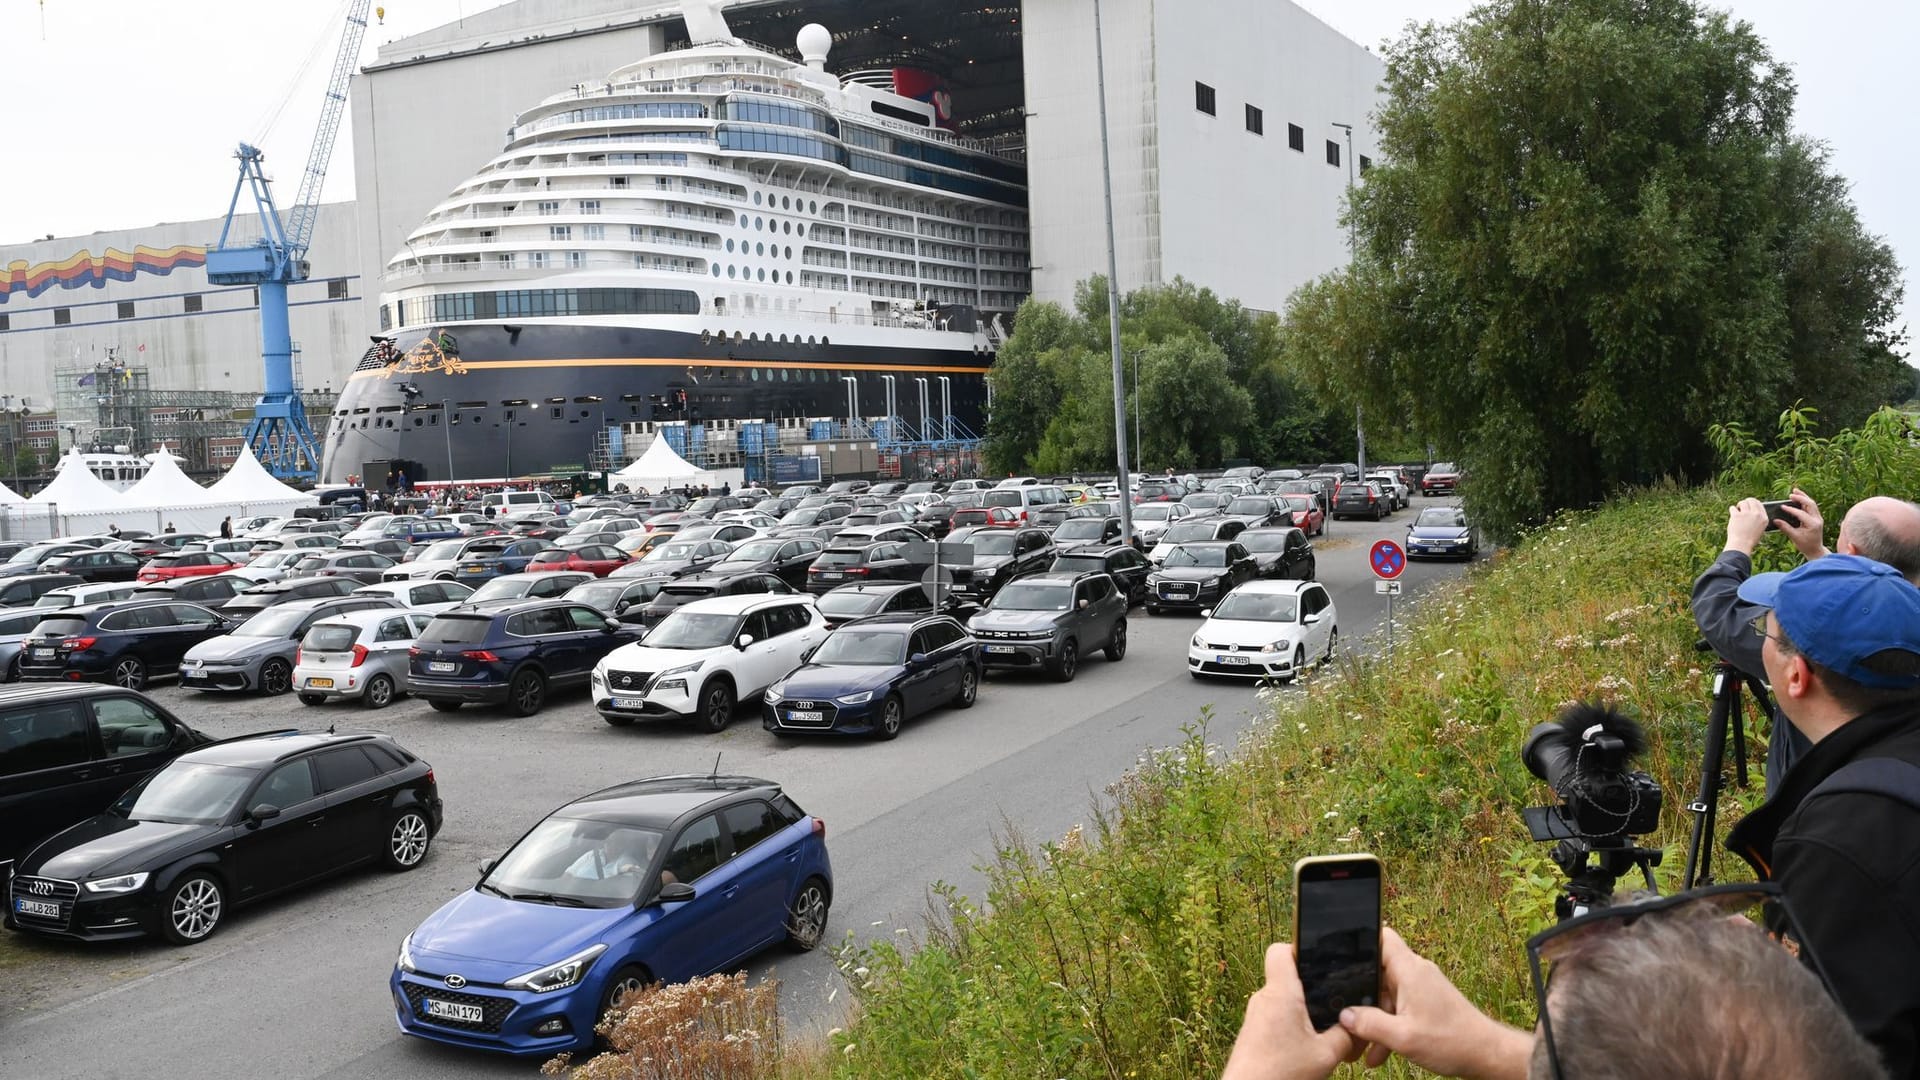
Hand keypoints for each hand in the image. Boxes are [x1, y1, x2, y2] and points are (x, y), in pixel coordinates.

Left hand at [1221, 943, 1355, 1079]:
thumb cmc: (1280, 1076)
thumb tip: (1357, 1026)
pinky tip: (1306, 1048)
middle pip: (1288, 978)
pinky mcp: (1253, 1034)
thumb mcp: (1326, 1056)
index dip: (1299, 948)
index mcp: (1281, 994)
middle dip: (1311, 989)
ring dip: (1303, 1012)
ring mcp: (1255, 1017)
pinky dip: (1293, 1027)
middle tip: (1333, 1004)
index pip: (1280, 951)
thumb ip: (1345, 1036)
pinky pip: (1276, 1019)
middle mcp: (1263, 1000)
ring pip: (1283, 1001)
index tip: (1320, 960)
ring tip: (1323, 1033)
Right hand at [1337, 929, 1531, 1079]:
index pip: (1382, 937)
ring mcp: (1422, 988)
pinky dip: (1389, 1026)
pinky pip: (1399, 1008)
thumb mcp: (1403, 1037)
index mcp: (1410, 970)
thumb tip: (1345, 1016)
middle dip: (1362, 997)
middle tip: (1348, 1019)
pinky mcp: (1427, 1003)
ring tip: (1363, 1047)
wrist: (1486, 1054)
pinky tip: (1380, 1051)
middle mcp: (1416, 973)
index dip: (1360, 944)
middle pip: (1378, 972)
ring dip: (1375, 1019)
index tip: (1341, 961)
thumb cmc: (1452, 1041)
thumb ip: (1370, 1025)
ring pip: (1387, 995)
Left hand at [1724, 499, 1769, 555]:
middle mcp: (1756, 514)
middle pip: (1752, 500)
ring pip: (1742, 502)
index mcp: (1764, 518)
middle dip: (1746, 501)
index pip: (1760, 504)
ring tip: (1737, 510)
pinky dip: (1732, 510)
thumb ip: (1758, 519)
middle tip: (1742, 506)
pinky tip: (1732, 514)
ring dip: (1739, 505)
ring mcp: (1746, 514)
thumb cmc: (1749, 539)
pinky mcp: (1737, 515)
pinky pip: (1733, 508)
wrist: (1742, 544)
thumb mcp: (1760, 529)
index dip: (1753, 503)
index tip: (1750, 505)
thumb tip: (1752, 511)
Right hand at [1776, 488, 1827, 560]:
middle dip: (1800, 498)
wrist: (1815, 550)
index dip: (1791, 510)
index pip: (1801, 513)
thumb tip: (1775, 520)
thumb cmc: (1805, 545)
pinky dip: (1805, 501)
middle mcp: (1817, 519)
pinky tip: (1799, 498)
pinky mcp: (1817, 518)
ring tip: (1795, 491)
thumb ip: (1785, 528)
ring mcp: (1818, 518)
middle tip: (1790, 494)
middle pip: (1810, 504)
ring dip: (1804, 497)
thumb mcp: (1794, 537)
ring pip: (1812, 503)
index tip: (1782, 506)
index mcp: (1813, 524)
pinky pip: (1812, 506)